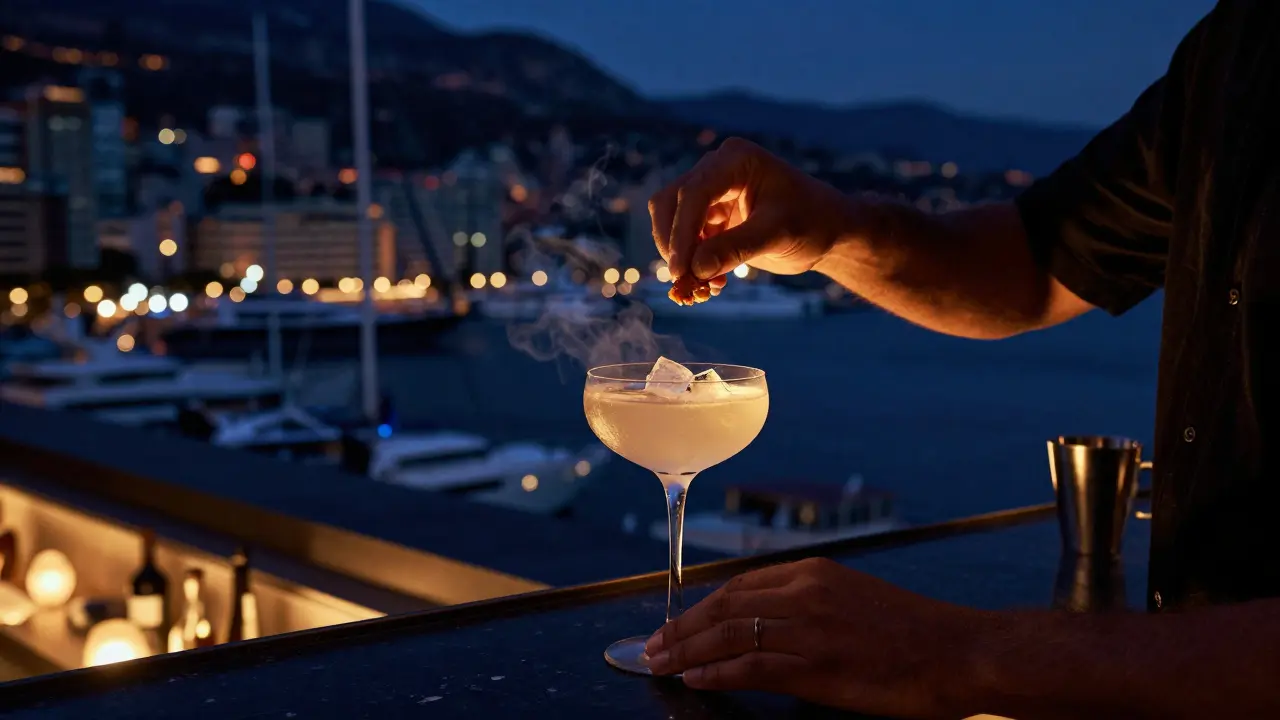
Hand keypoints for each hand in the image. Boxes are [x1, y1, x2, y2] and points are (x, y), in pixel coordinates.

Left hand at [643, 558, 983, 718]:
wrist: (960, 650)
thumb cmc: (914, 632)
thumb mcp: (854, 599)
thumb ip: (810, 603)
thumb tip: (767, 622)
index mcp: (814, 573)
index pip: (739, 585)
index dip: (702, 606)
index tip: (677, 621)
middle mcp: (805, 593)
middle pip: (725, 606)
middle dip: (683, 627)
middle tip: (652, 645)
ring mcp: (809, 628)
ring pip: (730, 634)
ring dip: (688, 650)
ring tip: (660, 663)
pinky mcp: (817, 665)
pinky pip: (752, 666)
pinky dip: (718, 672)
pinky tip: (696, 678)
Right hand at [649, 137, 851, 300]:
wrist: (828, 232)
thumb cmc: (812, 223)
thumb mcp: (778, 234)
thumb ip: (737, 248)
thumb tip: (696, 269)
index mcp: (736, 160)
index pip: (694, 192)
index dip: (682, 231)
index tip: (681, 269)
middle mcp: (717, 170)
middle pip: (671, 203)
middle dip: (674, 244)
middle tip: (684, 281)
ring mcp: (711, 193)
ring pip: (671, 221)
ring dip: (679, 256)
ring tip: (700, 287)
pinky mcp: (710, 217)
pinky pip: (684, 239)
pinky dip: (691, 263)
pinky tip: (711, 283)